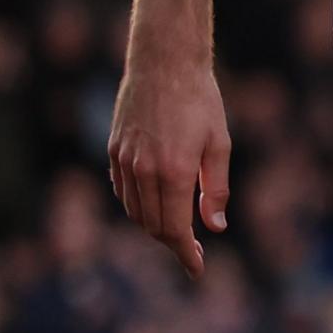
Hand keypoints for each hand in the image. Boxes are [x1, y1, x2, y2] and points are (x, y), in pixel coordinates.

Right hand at [108, 42, 231, 277]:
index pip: (175, 229)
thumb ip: (215, 189)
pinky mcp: (113, 150)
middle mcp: (143, 171)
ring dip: (154, 225)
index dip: (186, 254)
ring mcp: (124, 161)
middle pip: (153, 226)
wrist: (164, 62)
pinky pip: (123, 191)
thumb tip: (214, 227)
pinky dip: (137, 205)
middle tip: (194, 248)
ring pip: (135, 211)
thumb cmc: (200, 100)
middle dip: (173, 243)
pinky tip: (155, 202)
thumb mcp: (218, 144)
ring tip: (177, 227)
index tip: (196, 269)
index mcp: (173, 172)